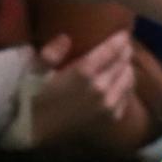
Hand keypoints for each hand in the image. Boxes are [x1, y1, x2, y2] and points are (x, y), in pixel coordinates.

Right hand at [27, 30, 136, 146]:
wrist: (36, 129)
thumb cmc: (32, 96)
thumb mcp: (34, 70)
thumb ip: (51, 53)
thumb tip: (66, 38)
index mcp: (83, 73)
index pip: (111, 50)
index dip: (119, 39)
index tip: (123, 32)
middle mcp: (101, 88)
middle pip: (122, 63)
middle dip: (124, 51)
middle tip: (124, 44)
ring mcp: (108, 104)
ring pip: (128, 79)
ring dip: (127, 67)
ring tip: (123, 60)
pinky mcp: (110, 117)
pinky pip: (126, 96)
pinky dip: (126, 85)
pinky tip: (120, 81)